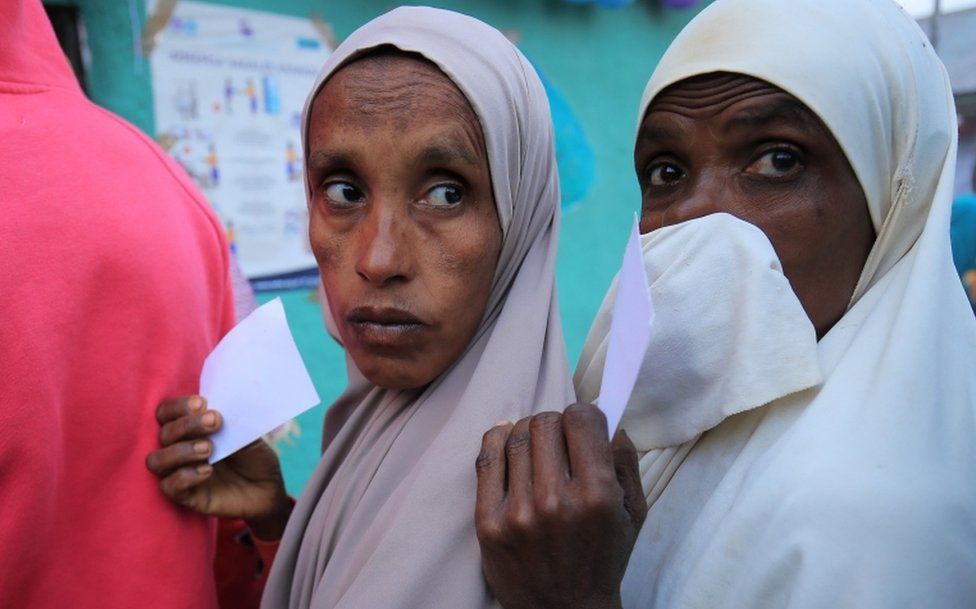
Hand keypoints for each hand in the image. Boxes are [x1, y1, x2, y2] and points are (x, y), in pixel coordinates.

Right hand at [145, 396, 291, 539]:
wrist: (268, 489)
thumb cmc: (254, 457)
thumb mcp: (249, 436)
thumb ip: (232, 423)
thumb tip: (222, 409)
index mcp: (190, 429)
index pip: (166, 412)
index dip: (178, 406)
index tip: (202, 403)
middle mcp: (179, 448)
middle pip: (164, 433)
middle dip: (187, 425)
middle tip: (214, 421)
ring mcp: (180, 472)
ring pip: (156, 460)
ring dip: (180, 451)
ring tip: (209, 449)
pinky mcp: (186, 496)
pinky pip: (169, 487)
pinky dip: (185, 476)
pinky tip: (208, 471)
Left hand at [475, 403, 646, 608]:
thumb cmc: (603, 557)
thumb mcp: (632, 512)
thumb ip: (625, 460)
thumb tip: (608, 418)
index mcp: (597, 496)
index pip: (582, 419)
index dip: (585, 415)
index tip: (584, 426)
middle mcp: (555, 502)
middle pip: (546, 422)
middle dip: (556, 423)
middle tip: (560, 439)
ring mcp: (517, 513)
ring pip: (515, 435)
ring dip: (528, 432)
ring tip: (538, 446)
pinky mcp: (487, 523)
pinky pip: (486, 459)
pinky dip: (496, 439)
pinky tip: (506, 438)